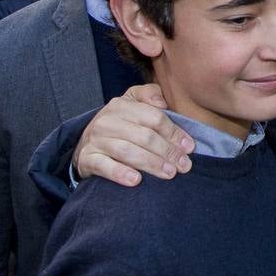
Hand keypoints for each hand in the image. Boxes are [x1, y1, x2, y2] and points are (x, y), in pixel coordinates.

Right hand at [72, 84, 192, 186]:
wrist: (87, 143)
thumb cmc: (120, 124)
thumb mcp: (133, 103)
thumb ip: (150, 95)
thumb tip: (163, 102)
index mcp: (122, 104)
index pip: (154, 118)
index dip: (174, 133)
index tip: (189, 147)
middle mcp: (107, 120)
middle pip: (144, 136)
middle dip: (168, 151)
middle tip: (184, 165)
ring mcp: (95, 139)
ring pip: (127, 151)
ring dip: (151, 163)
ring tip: (169, 173)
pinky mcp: (86, 158)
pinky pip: (104, 166)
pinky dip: (120, 173)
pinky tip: (136, 180)